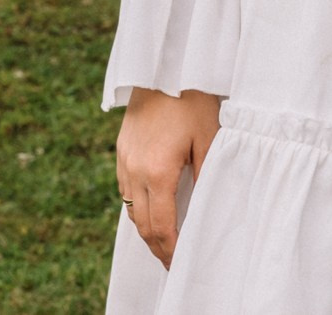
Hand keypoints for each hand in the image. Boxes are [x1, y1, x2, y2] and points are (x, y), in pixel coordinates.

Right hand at [115, 87, 221, 266]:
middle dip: (157, 247)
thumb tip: (207, 207)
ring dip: (145, 229)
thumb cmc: (192, 101)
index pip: (161, 226)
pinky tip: (152, 209)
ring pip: (130, 209)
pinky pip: (125, 189)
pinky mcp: (122, 150)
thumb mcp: (209, 139)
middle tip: (172, 263)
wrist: (165, 67)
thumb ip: (207, 176)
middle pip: (141, 224)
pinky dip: (137, 207)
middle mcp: (135, 170)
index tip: (180, 264)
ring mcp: (124, 160)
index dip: (170, 250)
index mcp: (157, 172)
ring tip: (163, 241)